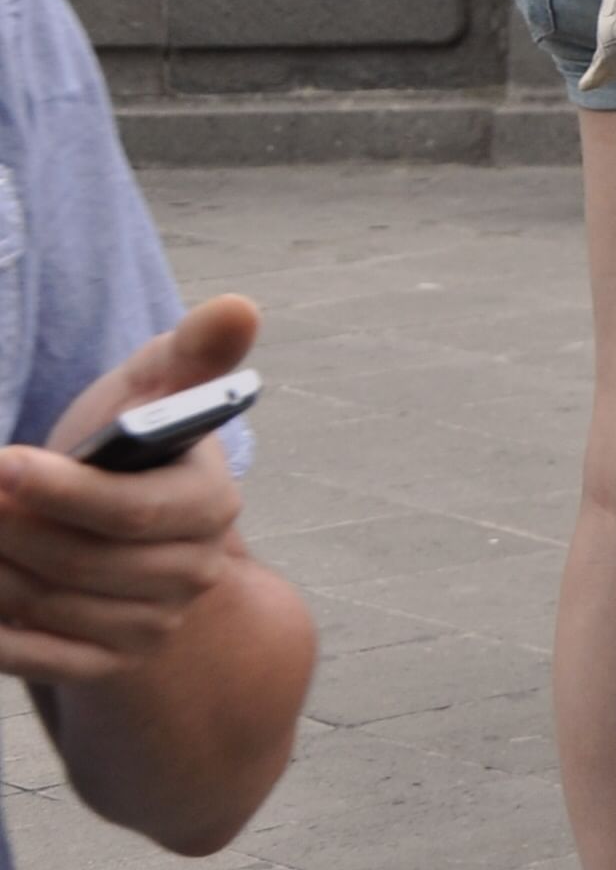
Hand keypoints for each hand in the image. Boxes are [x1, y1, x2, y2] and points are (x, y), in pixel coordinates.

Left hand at [0, 298, 256, 685]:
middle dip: (8, 529)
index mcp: (212, 505)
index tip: (2, 464)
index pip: (132, 512)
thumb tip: (238, 306)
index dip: (62, 491)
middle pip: (78, 562)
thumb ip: (195, 349)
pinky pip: (36, 657)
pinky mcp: (109, 663)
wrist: (118, 523)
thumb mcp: (154, 387)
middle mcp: (194, 573)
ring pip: (48, 605)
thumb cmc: (129, 442)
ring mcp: (153, 625)